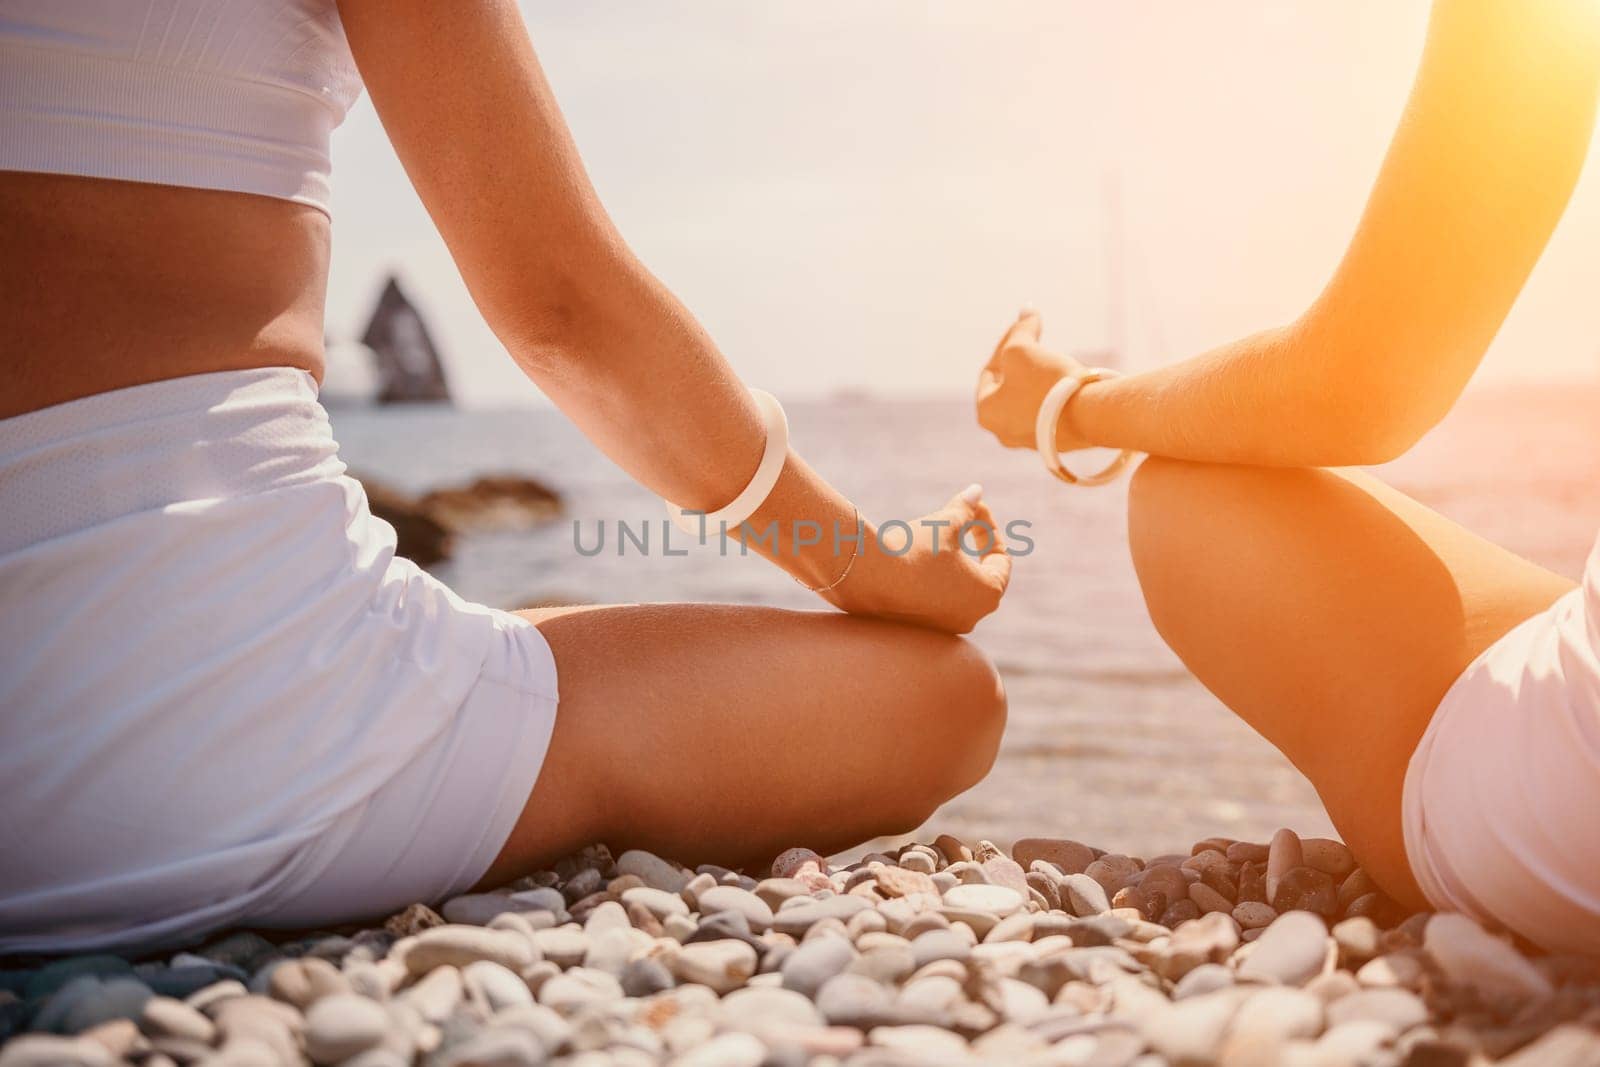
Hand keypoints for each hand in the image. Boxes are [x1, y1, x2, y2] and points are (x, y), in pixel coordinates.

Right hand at [825, 485, 1011, 634]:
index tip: (975, 509)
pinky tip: (914, 561)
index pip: (1001, 559)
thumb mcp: (944, 523)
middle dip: (973, 546)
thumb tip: (977, 491)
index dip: (989, 529)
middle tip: (959, 520)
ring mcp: (945, 627)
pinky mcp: (920, 629)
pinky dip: (933, 580)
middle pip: (982, 576)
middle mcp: (971, 618)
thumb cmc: (913, 550)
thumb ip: (965, 508)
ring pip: (958, 590)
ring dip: (953, 564)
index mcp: (988, 594)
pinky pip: (935, 601)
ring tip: (934, 540)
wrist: (865, 577)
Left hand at [976, 309, 1091, 451]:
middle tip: (1037, 342)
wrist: (1090, 415)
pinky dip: (1056, 395)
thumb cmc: (1046, 383)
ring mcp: (1032, 441)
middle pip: (1009, 387)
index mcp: (986, 412)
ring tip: (1056, 361)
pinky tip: (1070, 382)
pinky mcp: (1058, 443)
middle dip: (1023, 361)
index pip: (990, 371)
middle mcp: (1004, 432)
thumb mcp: (1022, 349)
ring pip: (1031, 400)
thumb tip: (1027, 311)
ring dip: (1041, 377)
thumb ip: (1020, 330)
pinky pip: (1051, 412)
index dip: (1006, 342)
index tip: (1026, 325)